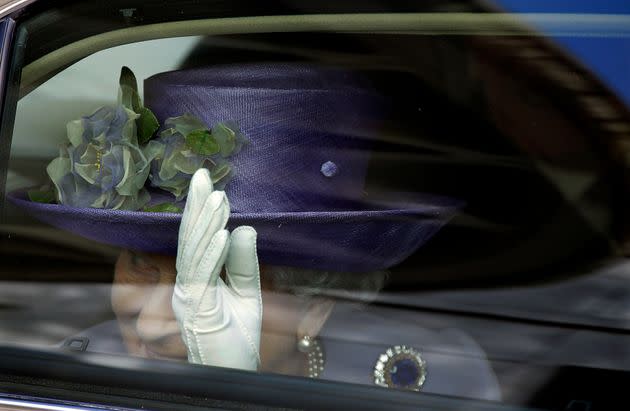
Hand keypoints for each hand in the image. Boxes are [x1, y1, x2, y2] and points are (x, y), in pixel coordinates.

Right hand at [172, 169, 261, 369]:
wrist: (233, 372)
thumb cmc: (237, 335)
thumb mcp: (247, 292)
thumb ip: (244, 263)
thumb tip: (246, 228)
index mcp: (196, 278)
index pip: (197, 238)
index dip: (200, 210)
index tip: (208, 182)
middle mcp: (186, 284)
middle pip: (190, 239)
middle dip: (197, 207)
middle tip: (204, 176)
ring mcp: (188, 298)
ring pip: (194, 254)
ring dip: (207, 226)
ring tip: (218, 199)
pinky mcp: (197, 312)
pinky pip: (203, 278)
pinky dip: (213, 255)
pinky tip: (223, 234)